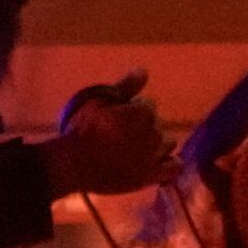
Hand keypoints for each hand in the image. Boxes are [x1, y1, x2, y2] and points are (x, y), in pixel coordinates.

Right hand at [46, 77, 169, 198]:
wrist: (73, 163)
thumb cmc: (83, 129)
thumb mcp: (99, 100)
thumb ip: (126, 86)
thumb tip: (144, 70)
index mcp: (144, 113)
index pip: (148, 104)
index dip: (133, 108)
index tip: (118, 116)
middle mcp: (154, 134)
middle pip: (157, 123)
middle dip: (143, 125)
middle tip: (121, 134)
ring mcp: (153, 157)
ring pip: (168, 143)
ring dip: (157, 142)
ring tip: (137, 148)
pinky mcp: (149, 176)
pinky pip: (174, 167)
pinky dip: (170, 163)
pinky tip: (159, 162)